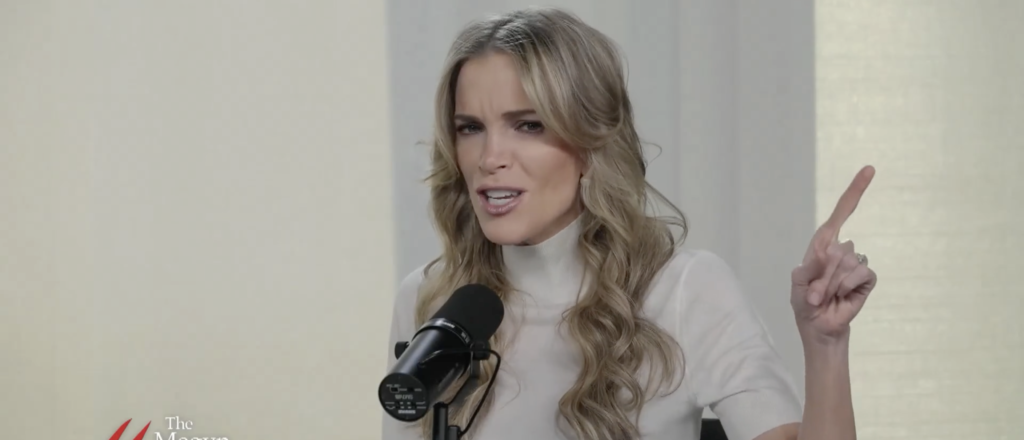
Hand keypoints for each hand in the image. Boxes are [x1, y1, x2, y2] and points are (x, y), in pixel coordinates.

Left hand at [791, 166, 877, 342]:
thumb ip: (808, 268)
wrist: (819, 327)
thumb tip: (826, 252)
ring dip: (830, 284)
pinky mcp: (867, 278)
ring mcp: (856, 262)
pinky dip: (846, 287)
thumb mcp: (798, 285)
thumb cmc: (805, 303)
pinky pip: (860, 273)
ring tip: (824, 297)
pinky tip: (842, 297)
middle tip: (814, 293)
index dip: (855, 191)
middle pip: (837, 248)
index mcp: (823, 244)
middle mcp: (841, 249)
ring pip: (846, 262)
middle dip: (822, 274)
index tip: (870, 169)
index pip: (841, 213)